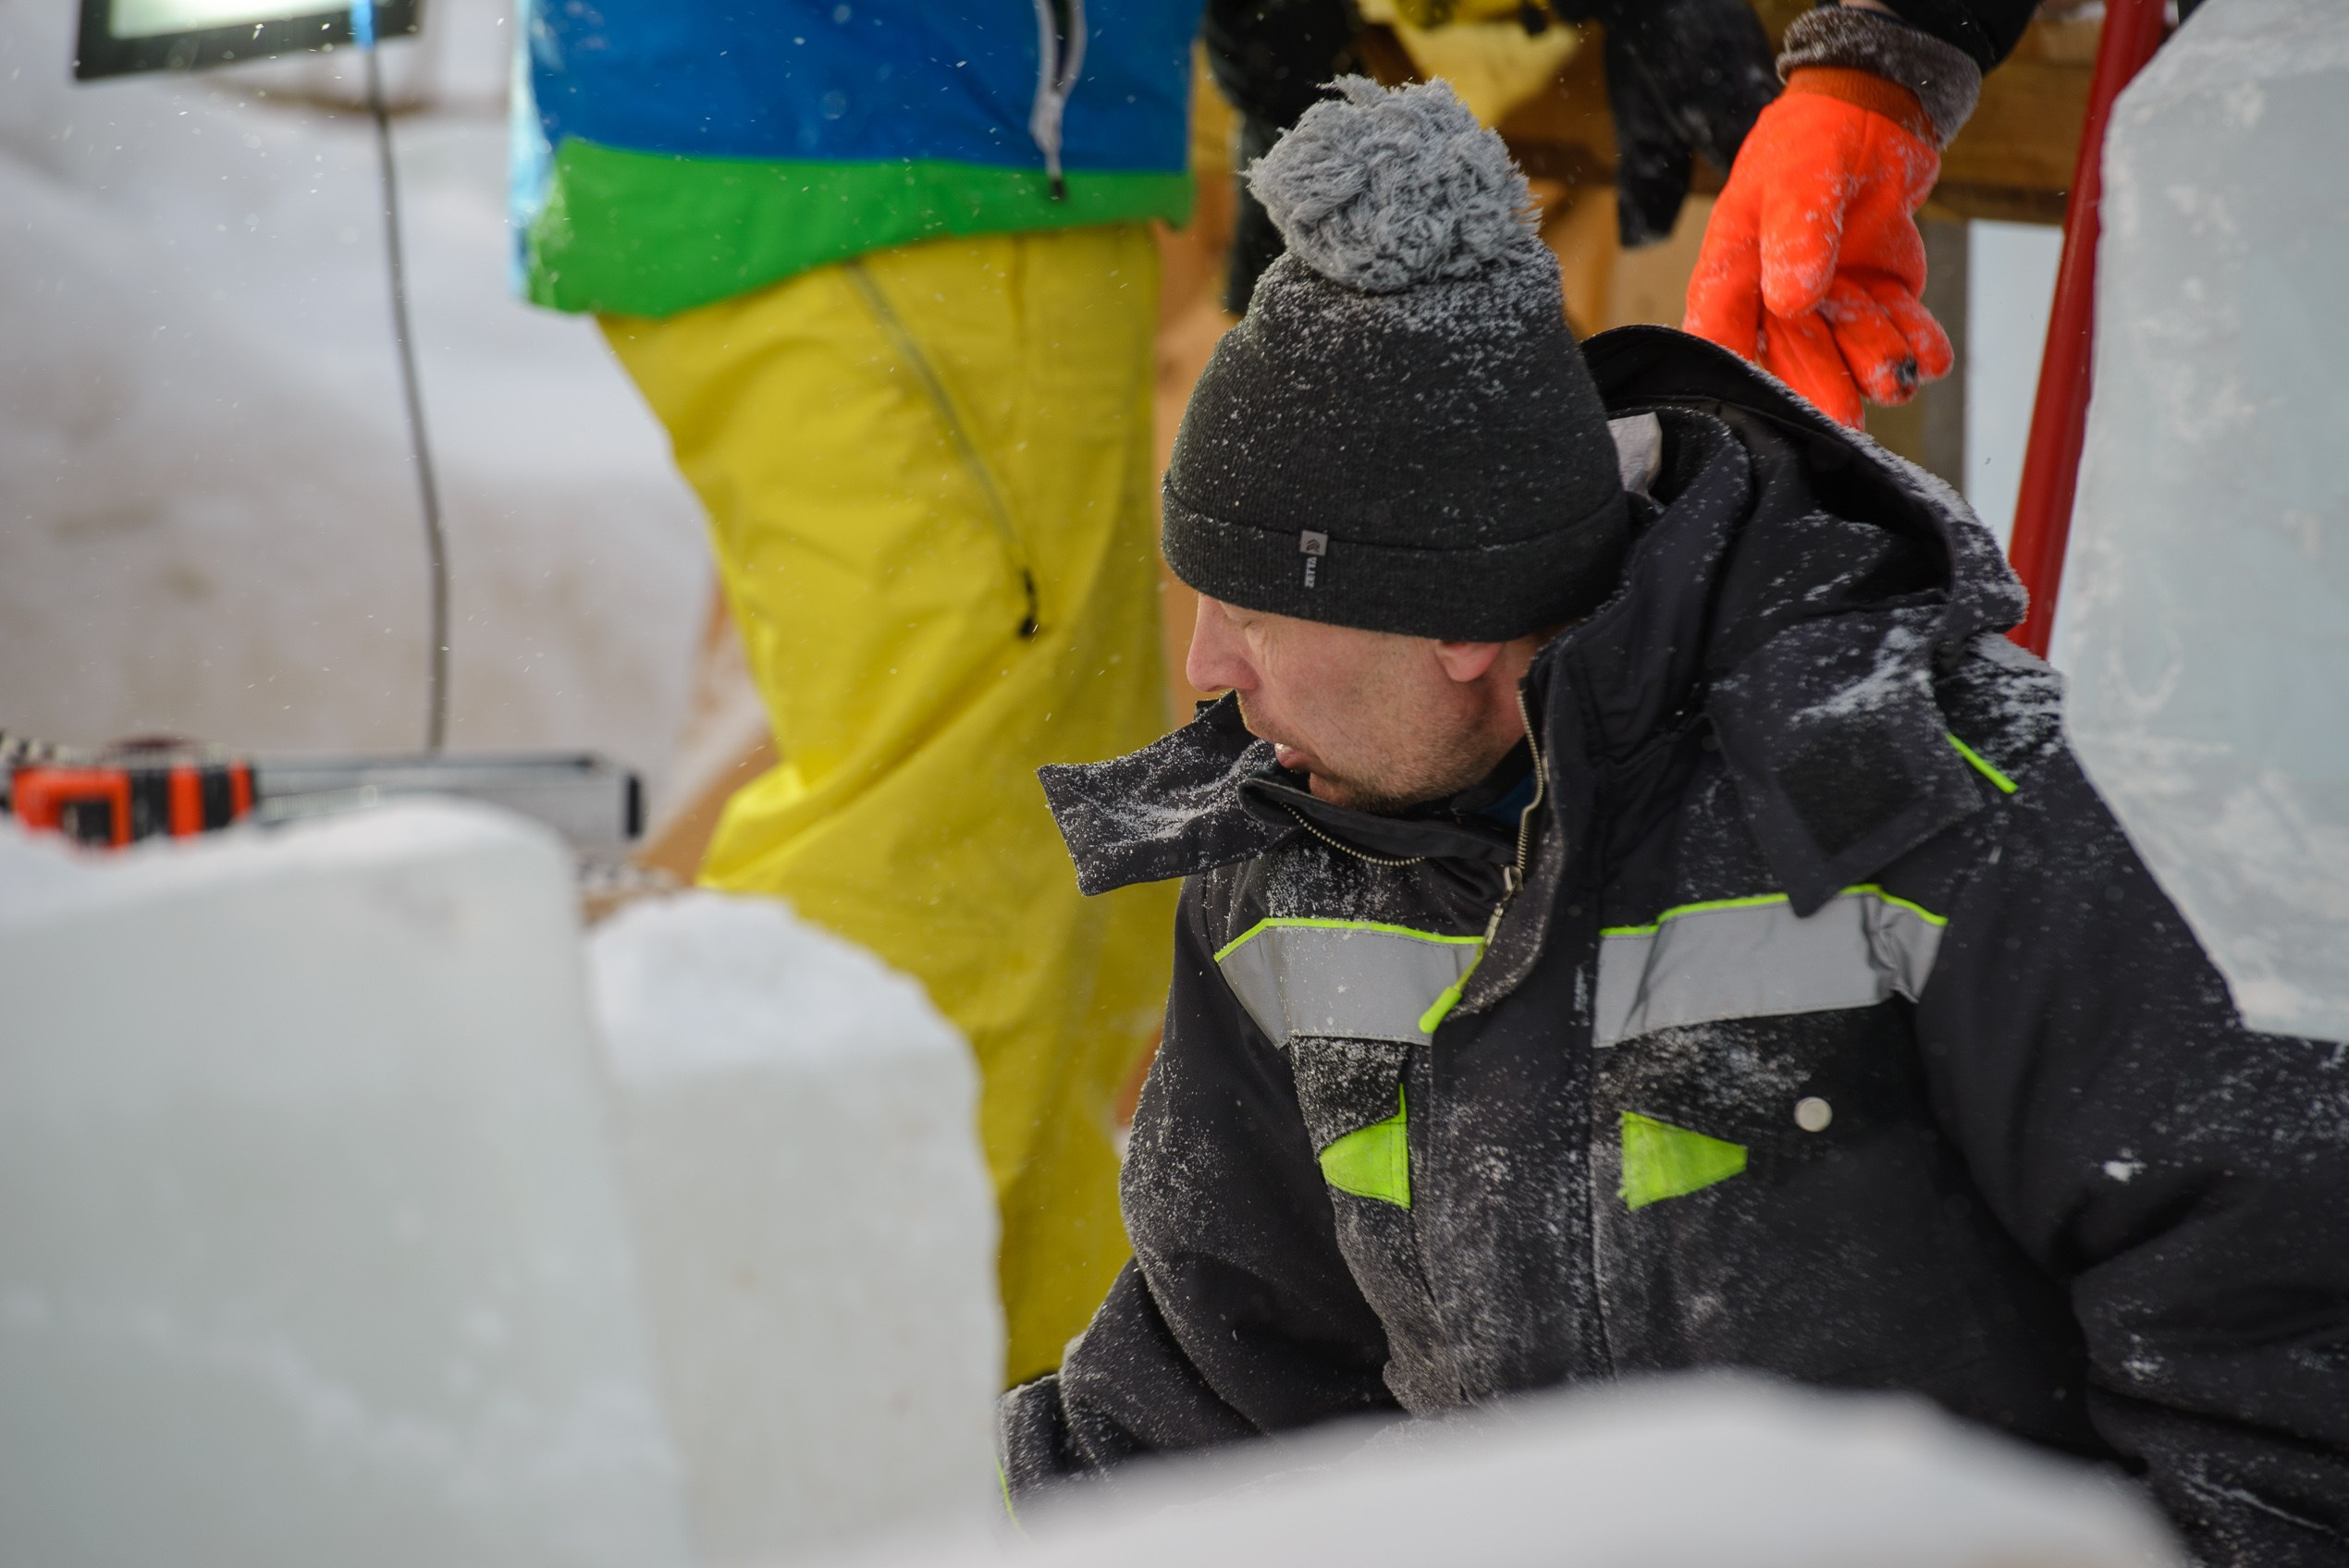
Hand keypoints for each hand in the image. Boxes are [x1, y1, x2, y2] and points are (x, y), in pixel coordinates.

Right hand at [1683, 73, 1952, 427]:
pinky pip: (1897, 332)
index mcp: (1734, 276)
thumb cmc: (1814, 142)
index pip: (1718, 338)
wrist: (1877, 118)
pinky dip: (1917, 344)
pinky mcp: (1879, 299)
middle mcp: (1777, 303)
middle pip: (1792, 358)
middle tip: (1843, 418)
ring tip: (1901, 371)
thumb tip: (1791, 301)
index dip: (1732, 378)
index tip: (1759, 406)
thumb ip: (1796, 234)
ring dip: (1875, 365)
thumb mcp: (1799, 178)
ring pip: (1849, 351)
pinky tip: (1931, 355)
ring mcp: (1831, 306)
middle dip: (1821, 387)